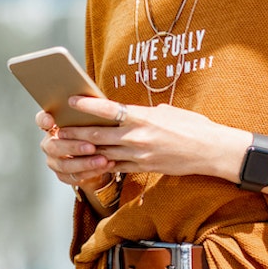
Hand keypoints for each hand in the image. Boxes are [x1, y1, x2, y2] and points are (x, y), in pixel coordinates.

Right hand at [35, 104, 114, 190]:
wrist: (98, 153)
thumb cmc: (95, 129)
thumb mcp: (93, 119)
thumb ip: (88, 113)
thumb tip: (98, 103)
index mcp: (52, 126)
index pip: (41, 120)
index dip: (44, 120)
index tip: (51, 120)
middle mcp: (49, 143)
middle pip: (53, 146)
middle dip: (73, 147)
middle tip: (91, 146)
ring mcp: (54, 161)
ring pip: (64, 165)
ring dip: (85, 163)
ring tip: (103, 159)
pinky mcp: (63, 175)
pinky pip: (74, 177)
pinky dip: (91, 172)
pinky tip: (105, 166)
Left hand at [44, 95, 248, 181]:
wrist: (211, 150)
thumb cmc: (193, 126)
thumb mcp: (168, 111)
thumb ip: (146, 112)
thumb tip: (133, 112)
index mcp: (143, 117)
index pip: (109, 110)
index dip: (88, 106)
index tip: (71, 101)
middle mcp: (137, 137)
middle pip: (98, 135)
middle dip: (75, 133)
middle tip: (56, 130)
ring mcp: (139, 155)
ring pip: (103, 152)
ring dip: (83, 150)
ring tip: (65, 148)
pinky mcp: (143, 167)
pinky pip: (116, 166)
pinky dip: (101, 163)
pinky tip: (88, 161)